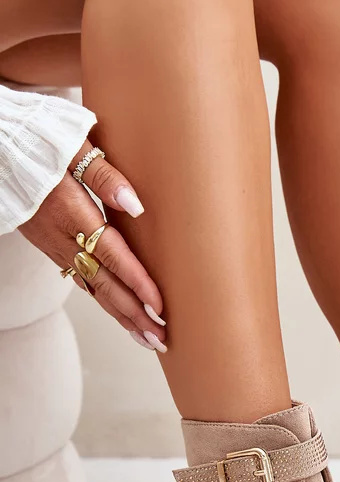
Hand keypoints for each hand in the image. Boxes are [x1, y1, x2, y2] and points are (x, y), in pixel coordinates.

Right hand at [18, 142, 166, 351]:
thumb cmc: (36, 142)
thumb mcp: (72, 148)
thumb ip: (105, 176)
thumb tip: (135, 207)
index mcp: (71, 213)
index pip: (110, 255)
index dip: (136, 282)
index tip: (159, 306)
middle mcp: (62, 238)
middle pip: (104, 284)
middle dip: (134, 314)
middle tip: (161, 339)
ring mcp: (54, 246)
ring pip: (92, 288)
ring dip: (121, 315)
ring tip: (147, 338)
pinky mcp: (51, 247)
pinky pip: (81, 281)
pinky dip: (104, 301)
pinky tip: (120, 314)